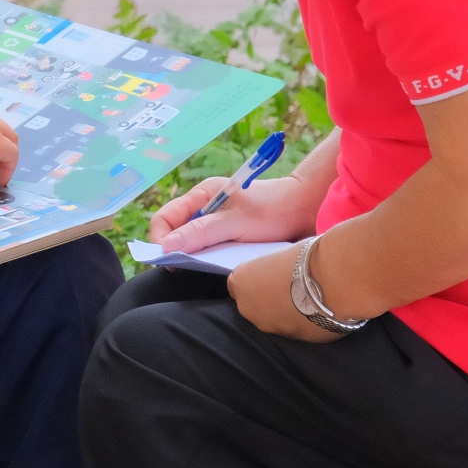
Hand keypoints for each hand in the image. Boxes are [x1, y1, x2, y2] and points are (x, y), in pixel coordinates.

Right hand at [148, 172, 321, 254]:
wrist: (307, 210)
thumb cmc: (272, 209)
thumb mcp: (235, 222)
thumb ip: (201, 233)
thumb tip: (166, 247)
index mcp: (200, 196)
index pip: (164, 218)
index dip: (160, 240)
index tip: (170, 262)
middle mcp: (205, 209)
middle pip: (175, 233)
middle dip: (176, 252)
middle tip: (186, 270)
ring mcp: (217, 224)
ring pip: (193, 244)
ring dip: (195, 258)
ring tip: (204, 269)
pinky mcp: (230, 237)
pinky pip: (210, 251)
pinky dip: (210, 260)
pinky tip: (220, 267)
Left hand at [227, 241, 340, 342]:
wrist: (334, 281)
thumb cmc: (307, 257)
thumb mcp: (282, 256)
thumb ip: (273, 269)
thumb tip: (282, 272)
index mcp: (241, 282)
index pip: (238, 286)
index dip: (254, 283)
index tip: (269, 279)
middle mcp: (248, 309)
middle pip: (255, 307)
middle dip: (270, 302)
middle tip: (293, 290)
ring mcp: (270, 328)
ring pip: (275, 322)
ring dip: (287, 315)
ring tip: (310, 303)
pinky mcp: (292, 341)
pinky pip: (295, 331)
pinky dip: (303, 325)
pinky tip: (319, 314)